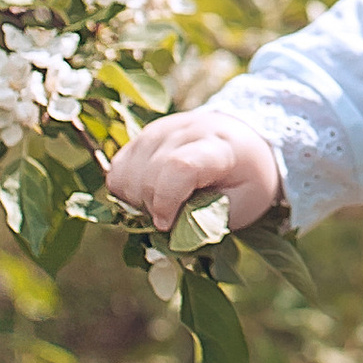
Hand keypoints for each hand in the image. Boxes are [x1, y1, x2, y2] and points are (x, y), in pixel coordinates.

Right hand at [106, 110, 282, 231]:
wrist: (243, 142)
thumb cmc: (246, 179)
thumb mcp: (242, 205)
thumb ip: (208, 221)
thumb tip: (169, 232)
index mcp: (218, 145)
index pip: (179, 167)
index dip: (167, 202)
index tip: (167, 225)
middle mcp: (184, 130)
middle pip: (148, 175)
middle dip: (154, 208)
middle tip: (175, 218)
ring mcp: (158, 130)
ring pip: (126, 174)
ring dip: (138, 201)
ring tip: (165, 204)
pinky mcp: (142, 137)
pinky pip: (117, 171)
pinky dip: (127, 191)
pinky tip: (151, 194)